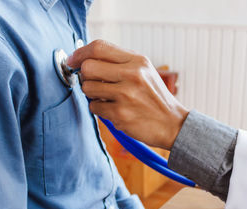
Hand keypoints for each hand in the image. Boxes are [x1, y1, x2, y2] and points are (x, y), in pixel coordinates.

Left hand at [67, 40, 188, 149]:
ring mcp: (126, 95)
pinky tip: (114, 110)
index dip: (81, 53)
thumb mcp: (144, 72)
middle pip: (88, 67)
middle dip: (84, 76)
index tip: (73, 60)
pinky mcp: (120, 114)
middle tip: (91, 82)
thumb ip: (119, 62)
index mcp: (137, 61)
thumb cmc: (154, 98)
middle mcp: (132, 75)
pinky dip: (100, 109)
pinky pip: (94, 108)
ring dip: (92, 95)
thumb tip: (85, 58)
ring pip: (87, 88)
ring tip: (106, 98)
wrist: (172, 124)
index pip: (99, 47)